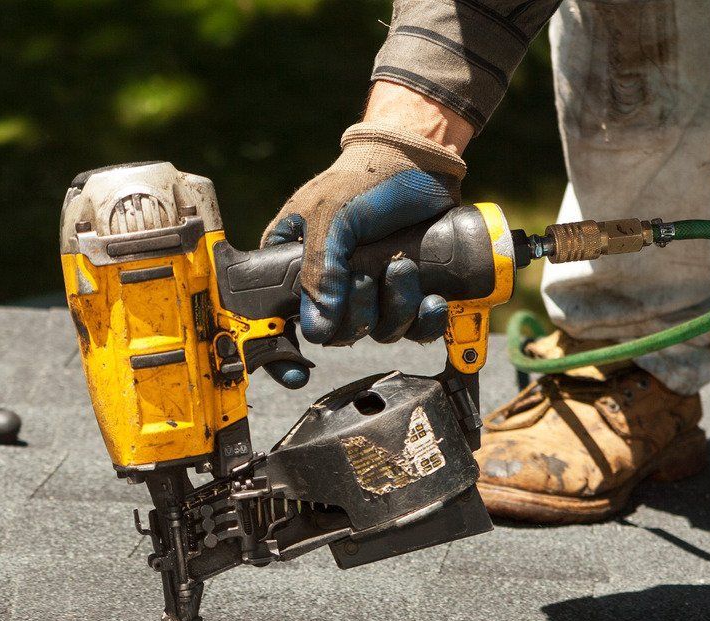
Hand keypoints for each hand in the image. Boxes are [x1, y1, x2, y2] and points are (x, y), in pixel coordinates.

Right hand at [265, 115, 467, 346]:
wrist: (421, 159)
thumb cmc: (366, 178)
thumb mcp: (331, 217)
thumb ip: (319, 270)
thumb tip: (317, 328)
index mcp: (295, 266)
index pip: (277, 321)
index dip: (281, 352)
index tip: (294, 371)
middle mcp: (330, 285)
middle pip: (336, 334)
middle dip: (359, 314)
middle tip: (368, 276)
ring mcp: (370, 290)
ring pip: (377, 333)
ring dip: (395, 308)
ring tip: (404, 268)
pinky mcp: (407, 291)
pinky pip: (413, 329)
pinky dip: (425, 321)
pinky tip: (432, 301)